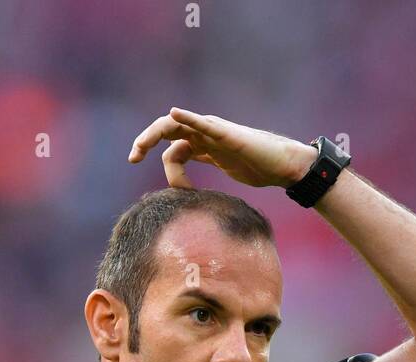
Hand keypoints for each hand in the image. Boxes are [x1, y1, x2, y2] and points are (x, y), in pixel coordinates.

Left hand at [128, 107, 317, 189]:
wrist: (282, 166)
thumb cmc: (257, 168)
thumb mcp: (223, 172)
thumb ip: (208, 173)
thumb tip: (191, 192)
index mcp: (203, 145)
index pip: (173, 149)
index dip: (164, 166)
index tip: (170, 190)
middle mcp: (204, 134)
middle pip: (167, 132)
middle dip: (146, 142)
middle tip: (132, 157)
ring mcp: (214, 132)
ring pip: (176, 126)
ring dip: (154, 133)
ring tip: (140, 147)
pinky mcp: (226, 134)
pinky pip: (203, 124)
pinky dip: (187, 118)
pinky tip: (174, 115)